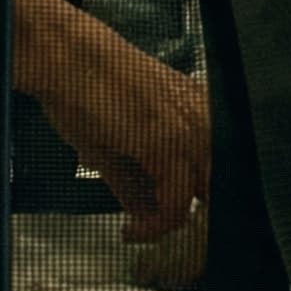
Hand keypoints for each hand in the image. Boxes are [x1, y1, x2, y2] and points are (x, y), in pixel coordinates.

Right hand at [12, 0, 209, 240]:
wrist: (64, 55)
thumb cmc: (83, 87)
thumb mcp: (113, 141)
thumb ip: (132, 182)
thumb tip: (140, 214)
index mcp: (198, 110)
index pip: (222, 167)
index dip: (207, 202)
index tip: (181, 226)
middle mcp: (205, 118)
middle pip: (225, 184)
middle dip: (204, 218)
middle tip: (168, 236)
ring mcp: (190, 130)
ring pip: (207, 198)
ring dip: (177, 223)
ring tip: (145, 231)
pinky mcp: (168, 145)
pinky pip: (176, 203)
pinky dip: (155, 226)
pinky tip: (132, 230)